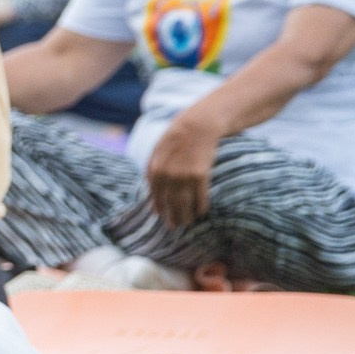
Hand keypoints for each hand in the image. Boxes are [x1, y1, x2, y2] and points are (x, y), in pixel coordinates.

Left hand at [146, 111, 220, 227]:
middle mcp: (167, 176)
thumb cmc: (176, 138)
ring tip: (188, 223)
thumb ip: (153, 170)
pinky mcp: (200, 176)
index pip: (155, 195)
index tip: (161, 218)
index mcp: (154, 169)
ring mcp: (183, 176)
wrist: (197, 126)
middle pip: (169, 203)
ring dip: (186, 216)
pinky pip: (200, 197)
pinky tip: (201, 212)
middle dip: (172, 216)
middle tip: (174, 226)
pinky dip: (201, 207)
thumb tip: (153, 188)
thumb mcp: (157, 152)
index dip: (159, 208)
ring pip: (184, 203)